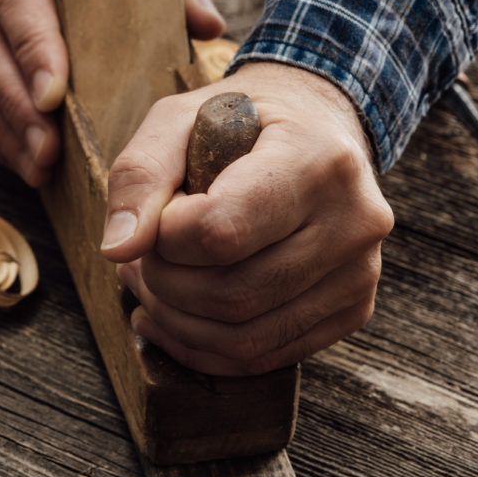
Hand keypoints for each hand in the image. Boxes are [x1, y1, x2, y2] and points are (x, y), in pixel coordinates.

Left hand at [100, 63, 393, 375]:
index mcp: (318, 161)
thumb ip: (140, 175)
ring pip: (246, 338)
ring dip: (175, 322)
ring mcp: (361, 273)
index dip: (166, 237)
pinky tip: (169, 316)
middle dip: (164, 284)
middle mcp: (353, 222)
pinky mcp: (353, 309)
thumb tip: (116, 249)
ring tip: (148, 283)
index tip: (157, 216)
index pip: (222, 232)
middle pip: (232, 294)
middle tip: (139, 257)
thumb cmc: (240, 119)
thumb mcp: (178, 119)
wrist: (314, 129)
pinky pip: (265, 356)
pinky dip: (202, 348)